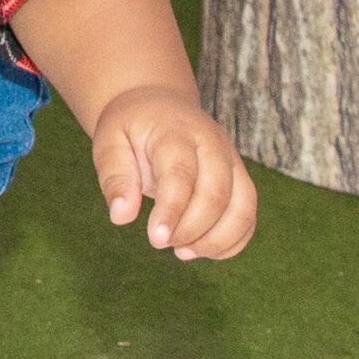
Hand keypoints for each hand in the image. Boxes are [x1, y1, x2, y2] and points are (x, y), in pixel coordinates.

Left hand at [91, 87, 257, 260]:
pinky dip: (233, 241)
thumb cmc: (131, 128)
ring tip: (182, 252)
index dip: (172, 210)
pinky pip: (248, 215)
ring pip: (243, 206)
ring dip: (216, 239)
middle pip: (217, 192)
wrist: (157, 105)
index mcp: (176, 132)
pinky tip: (202, 250)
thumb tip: (121, 216)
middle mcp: (212, 143)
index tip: (155, 239)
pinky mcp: (240, 178)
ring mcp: (231, 160)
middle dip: (192, 228)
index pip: (181, 174)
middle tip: (161, 243)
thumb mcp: (109, 142)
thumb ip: (115, 177)